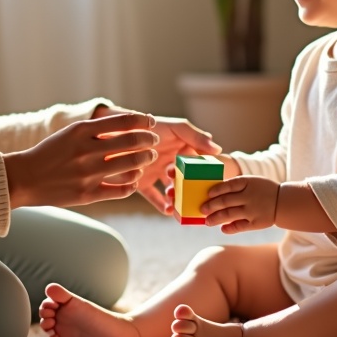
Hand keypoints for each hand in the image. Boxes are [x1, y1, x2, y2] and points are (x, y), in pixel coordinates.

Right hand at [4, 112, 159, 208]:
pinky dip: (132, 184)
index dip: (144, 122)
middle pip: (133, 142)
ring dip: (144, 162)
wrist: (24, 178)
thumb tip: (129, 124)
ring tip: (146, 160)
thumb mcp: (71, 133)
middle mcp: (86, 151)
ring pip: (131, 166)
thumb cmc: (50, 152)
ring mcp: (88, 174)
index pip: (124, 121)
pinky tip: (134, 180)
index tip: (151, 124)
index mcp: (82, 131)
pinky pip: (122, 190)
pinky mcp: (88, 194)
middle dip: (149, 141)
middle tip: (153, 142)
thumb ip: (98, 129)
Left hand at [95, 108, 220, 213]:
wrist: (119, 131)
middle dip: (189, 189)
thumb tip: (217, 149)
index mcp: (182, 151)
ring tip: (177, 199)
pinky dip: (161, 205)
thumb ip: (194, 136)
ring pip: (172, 191)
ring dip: (177, 197)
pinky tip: (168, 210)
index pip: (197, 165)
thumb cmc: (150, 126)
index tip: (207, 182)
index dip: (203, 174)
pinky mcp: (142, 183)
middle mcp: (171, 163)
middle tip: (190, 193)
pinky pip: (154, 197)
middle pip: (186, 181)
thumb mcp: (175, 128)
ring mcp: (157, 174)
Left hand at [201, 175, 278, 233]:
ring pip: (229, 215)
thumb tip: (213, 195)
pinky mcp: (256, 223)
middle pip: (225, 201)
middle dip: (211, 206)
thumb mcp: (252, 182)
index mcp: (248, 182)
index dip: (216, 190)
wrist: (283, 202)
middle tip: (202, 210)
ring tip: (207, 222)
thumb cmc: (262, 190)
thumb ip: (235, 186)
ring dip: (216, 218)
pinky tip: (222, 228)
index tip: (207, 194)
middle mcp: (249, 196)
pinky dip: (230, 228)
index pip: (228, 185)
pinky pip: (240, 226)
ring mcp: (253, 210)